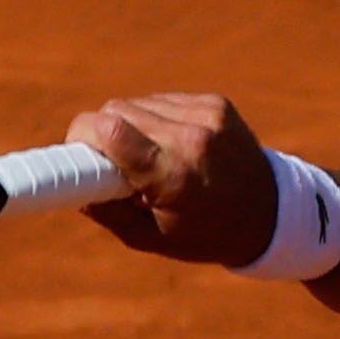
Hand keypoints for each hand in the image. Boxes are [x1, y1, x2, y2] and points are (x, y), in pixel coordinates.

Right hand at [64, 92, 277, 266]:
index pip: (108, 130)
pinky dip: (156, 121)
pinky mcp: (215, 103)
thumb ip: (106, 211)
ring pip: (137, 103)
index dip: (81, 138)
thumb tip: (69, 186)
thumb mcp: (151, 239)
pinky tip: (173, 146)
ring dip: (131, 126)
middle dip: (101, 134)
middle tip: (110, 165)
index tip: (76, 156)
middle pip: (114, 110)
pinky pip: (163, 100)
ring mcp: (206, 116)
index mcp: (174, 177)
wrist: (270, 214)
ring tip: (150, 159)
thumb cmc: (205, 234)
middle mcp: (192, 138)